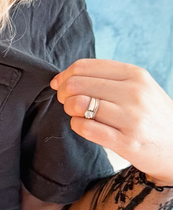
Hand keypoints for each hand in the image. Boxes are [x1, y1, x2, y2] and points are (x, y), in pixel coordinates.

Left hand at [51, 58, 172, 185]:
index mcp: (135, 74)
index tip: (59, 84)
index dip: (64, 75)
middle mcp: (134, 93)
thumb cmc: (149, 114)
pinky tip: (82, 125)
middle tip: (65, 101)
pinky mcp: (127, 143)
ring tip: (75, 113)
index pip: (83, 66)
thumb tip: (59, 79)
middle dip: (63, 92)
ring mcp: (132, 118)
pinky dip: (77, 125)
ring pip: (79, 104)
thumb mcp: (137, 87)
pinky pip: (86, 128)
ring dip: (69, 109)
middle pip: (77, 84)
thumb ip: (103, 78)